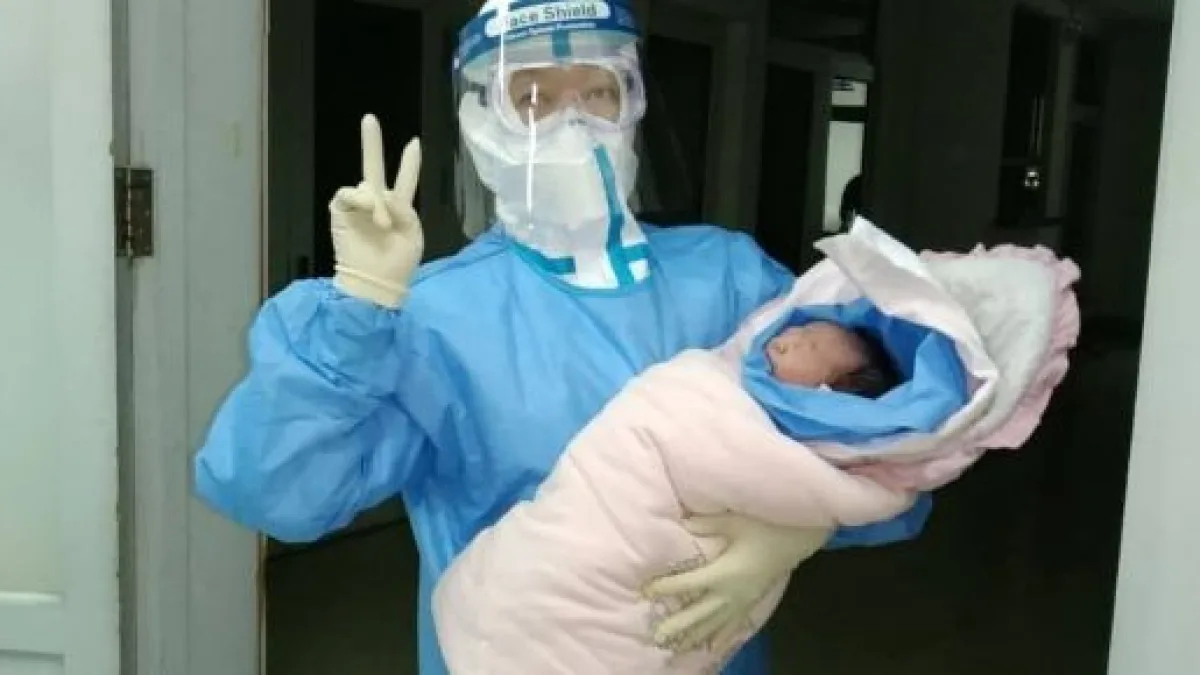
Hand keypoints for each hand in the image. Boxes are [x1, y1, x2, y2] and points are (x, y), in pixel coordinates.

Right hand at [331, 114, 423, 307]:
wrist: (377, 284)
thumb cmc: (398, 263)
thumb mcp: (412, 234)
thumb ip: (403, 208)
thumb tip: (383, 196)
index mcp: (397, 209)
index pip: (404, 181)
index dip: (409, 163)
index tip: (414, 144)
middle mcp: (376, 204)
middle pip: (374, 168)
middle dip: (371, 143)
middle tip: (369, 118)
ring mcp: (358, 208)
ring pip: (366, 185)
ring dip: (377, 203)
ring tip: (383, 225)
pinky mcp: (340, 212)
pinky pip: (348, 194)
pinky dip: (361, 200)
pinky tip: (369, 212)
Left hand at [643, 513, 831, 654]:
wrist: (798, 539)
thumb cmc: (765, 526)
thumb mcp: (734, 521)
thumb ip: (707, 524)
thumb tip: (681, 523)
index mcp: (723, 573)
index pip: (687, 583)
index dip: (666, 587)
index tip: (646, 590)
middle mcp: (730, 593)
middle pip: (698, 613)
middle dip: (676, 624)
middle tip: (656, 636)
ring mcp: (742, 601)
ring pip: (713, 624)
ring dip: (694, 636)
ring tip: (675, 648)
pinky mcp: (751, 603)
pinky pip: (733, 626)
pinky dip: (720, 637)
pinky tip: (711, 648)